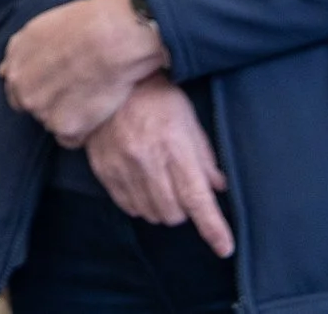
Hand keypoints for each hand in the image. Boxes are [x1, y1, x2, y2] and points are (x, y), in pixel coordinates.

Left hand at [0, 0, 167, 145]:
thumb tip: (3, 71)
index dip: (38, 87)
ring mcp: (42, 110)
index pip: (16, 89)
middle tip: (78, 90)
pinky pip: (71, 139)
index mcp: (16, 62)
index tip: (56, 85)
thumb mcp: (41, 28)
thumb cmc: (87, 25)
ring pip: (52, 123)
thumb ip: (21, 53)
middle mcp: (23, 88)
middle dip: (51, 102)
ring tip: (93, 95)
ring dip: (69, 115)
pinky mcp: (65, 127)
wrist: (113, 38)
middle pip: (33, 107)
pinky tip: (97, 112)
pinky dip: (83, 131)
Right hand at [84, 74, 234, 257]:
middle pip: (173, 213)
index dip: (213, 227)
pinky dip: (140, 204)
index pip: (197, 198)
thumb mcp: (188, 120)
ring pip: (150, 213)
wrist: (110, 80)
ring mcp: (122, 166)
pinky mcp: (103, 169)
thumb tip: (218, 187)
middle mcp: (147, 160)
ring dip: (161, 208)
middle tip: (182, 190)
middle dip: (184, 210)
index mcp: (174, 147)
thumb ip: (204, 157)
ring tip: (161, 185)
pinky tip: (142, 186)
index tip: (224, 248)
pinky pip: (127, 205)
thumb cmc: (156, 96)